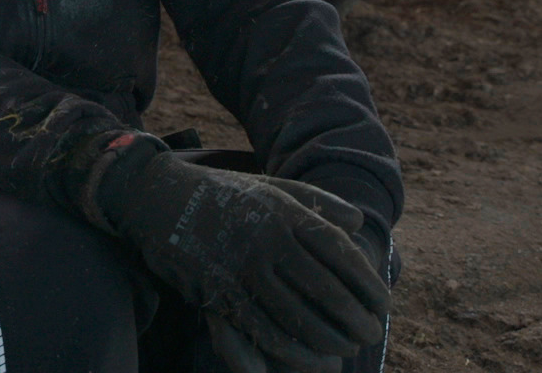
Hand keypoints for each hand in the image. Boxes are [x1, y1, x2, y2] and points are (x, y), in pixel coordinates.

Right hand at [98, 152, 389, 372]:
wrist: (157, 196)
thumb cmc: (222, 193)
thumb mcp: (271, 186)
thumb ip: (316, 203)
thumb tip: (359, 224)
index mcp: (285, 211)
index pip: (340, 252)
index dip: (368, 282)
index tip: (384, 303)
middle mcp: (267, 238)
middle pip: (325, 287)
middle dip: (354, 317)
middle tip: (370, 334)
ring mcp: (241, 265)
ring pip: (296, 313)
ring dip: (326, 339)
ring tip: (344, 350)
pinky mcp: (217, 288)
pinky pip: (260, 326)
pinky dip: (288, 346)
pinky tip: (305, 355)